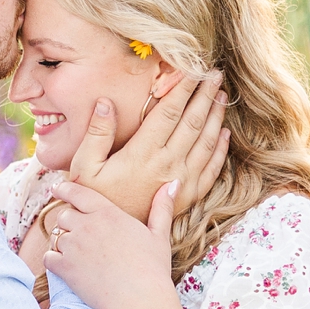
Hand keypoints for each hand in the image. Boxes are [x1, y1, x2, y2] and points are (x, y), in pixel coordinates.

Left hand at [42, 177, 182, 308]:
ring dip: (62, 242)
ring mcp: (73, 246)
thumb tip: (174, 183)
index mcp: (108, 213)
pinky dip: (53, 260)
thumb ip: (162, 207)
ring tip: (73, 251)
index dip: (65, 189)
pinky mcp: (65, 267)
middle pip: (64, 215)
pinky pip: (48, 258)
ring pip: (56, 236)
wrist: (138, 299)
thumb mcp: (160, 235)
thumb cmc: (152, 269)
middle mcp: (87, 225)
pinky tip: (64, 266)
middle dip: (68, 221)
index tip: (58, 189)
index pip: (78, 193)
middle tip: (76, 231)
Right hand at [71, 69, 227, 222]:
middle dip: (205, 94)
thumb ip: (96, 133)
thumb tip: (105, 102)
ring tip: (221, 95)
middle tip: (214, 74)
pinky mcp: (188, 197)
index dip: (183, 88)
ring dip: (216, 116)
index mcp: (143, 153)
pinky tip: (224, 134)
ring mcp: (181, 182)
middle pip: (193, 122)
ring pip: (207, 142)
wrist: (110, 239)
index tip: (192, 69)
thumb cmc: (94, 199)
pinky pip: (211, 169)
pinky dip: (221, 149)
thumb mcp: (85, 166)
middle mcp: (167, 165)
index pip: (169, 112)